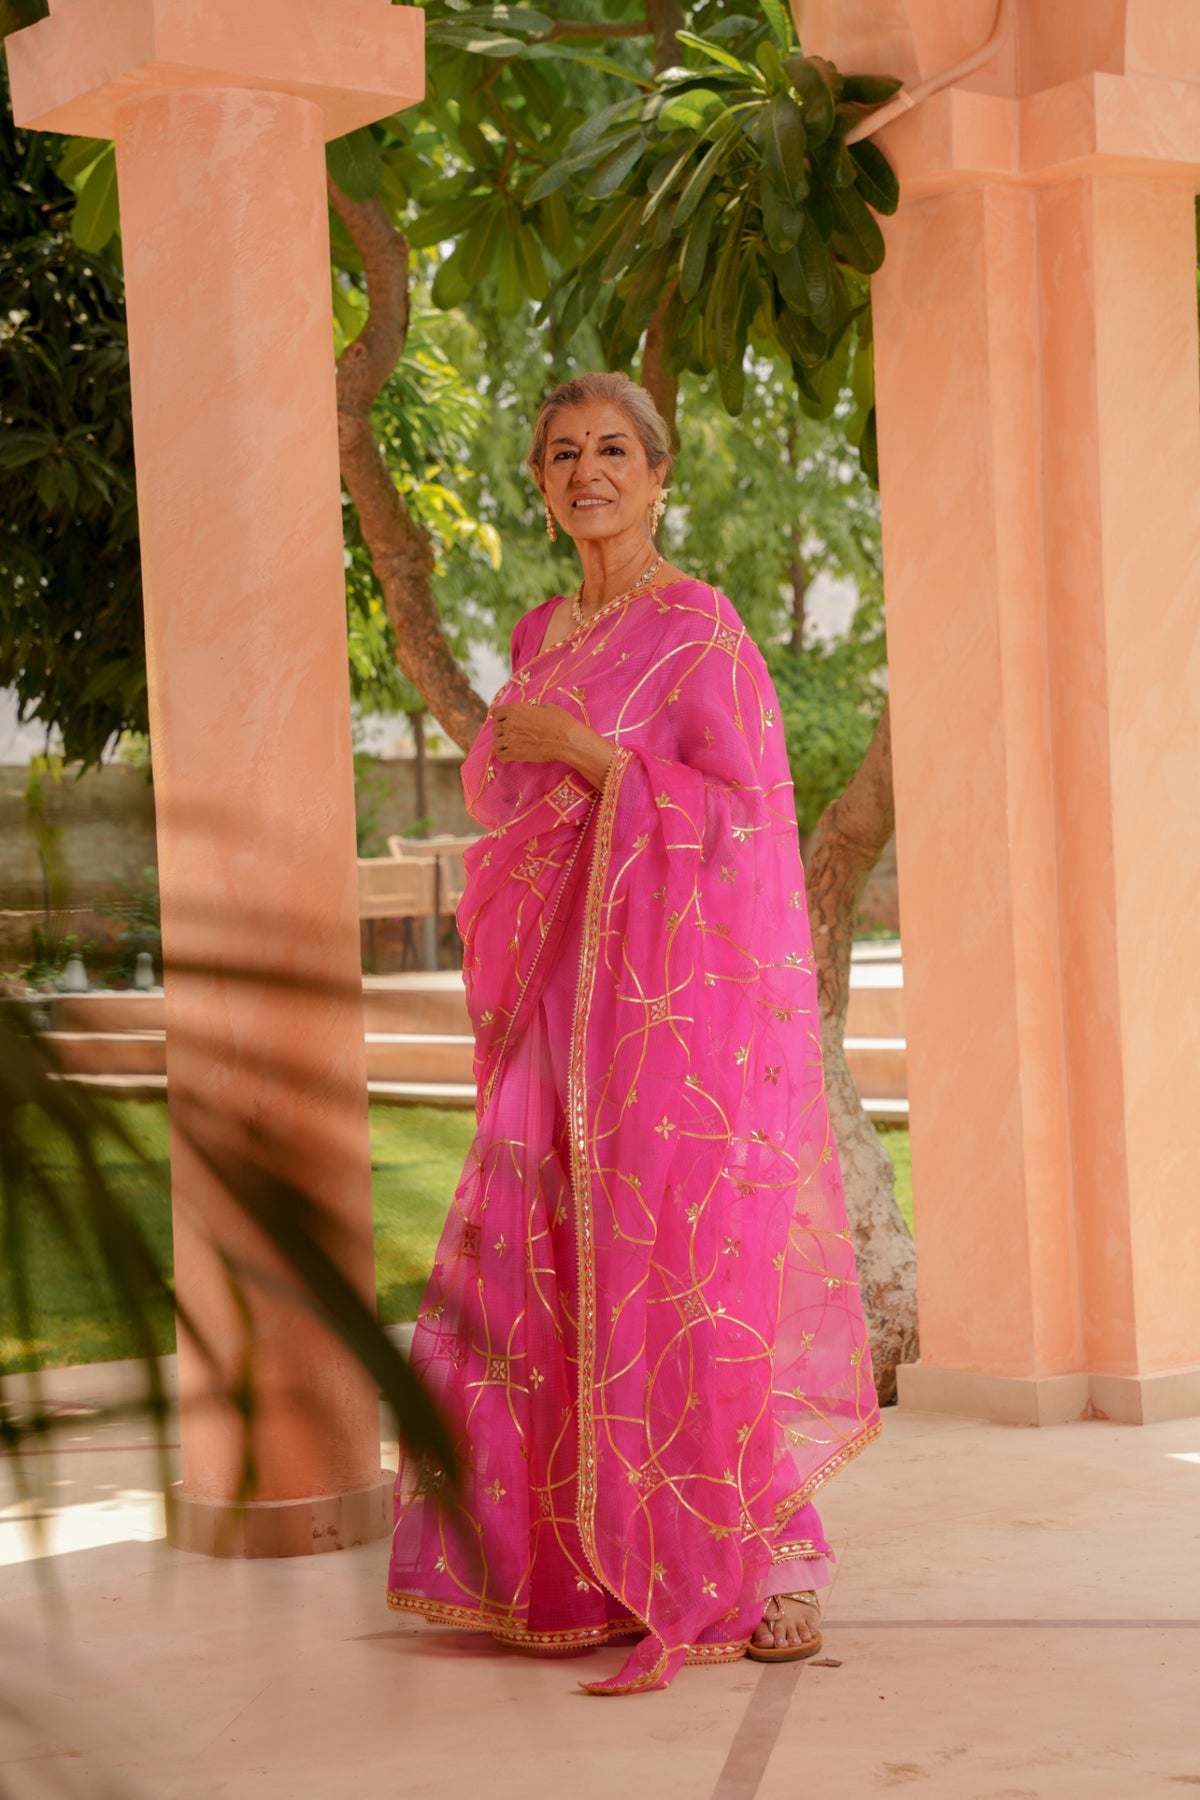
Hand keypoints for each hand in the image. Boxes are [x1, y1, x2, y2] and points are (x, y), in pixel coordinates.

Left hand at [491, 701, 615, 787]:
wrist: (567, 741)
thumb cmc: (561, 722)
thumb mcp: (547, 707)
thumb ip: (533, 709)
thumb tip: (530, 711)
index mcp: (516, 709)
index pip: (496, 713)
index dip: (501, 718)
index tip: (506, 722)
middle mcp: (509, 723)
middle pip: (496, 729)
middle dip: (503, 733)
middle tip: (514, 737)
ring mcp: (510, 738)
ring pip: (496, 744)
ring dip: (503, 746)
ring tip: (513, 747)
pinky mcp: (514, 753)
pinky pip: (500, 756)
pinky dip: (505, 757)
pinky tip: (512, 756)